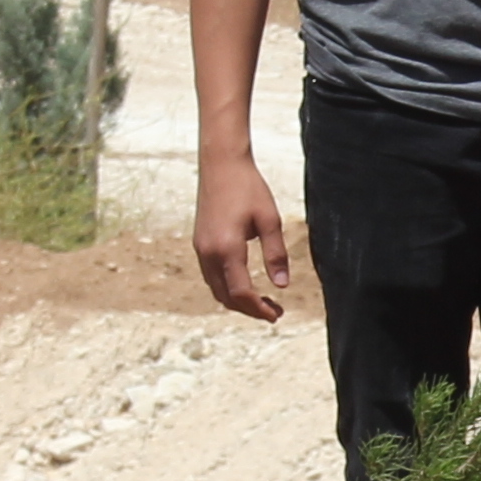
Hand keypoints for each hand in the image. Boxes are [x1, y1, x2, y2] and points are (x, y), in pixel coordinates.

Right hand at [195, 156, 289, 320]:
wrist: (220, 164)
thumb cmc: (249, 188)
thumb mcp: (270, 220)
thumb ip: (276, 254)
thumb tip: (282, 286)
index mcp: (227, 248)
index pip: (241, 293)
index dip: (259, 309)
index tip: (276, 315)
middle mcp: (208, 253)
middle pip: (227, 297)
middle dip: (250, 310)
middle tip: (275, 313)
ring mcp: (200, 249)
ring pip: (216, 289)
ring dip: (238, 301)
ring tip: (263, 302)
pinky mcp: (199, 243)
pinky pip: (211, 277)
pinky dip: (227, 288)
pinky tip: (245, 285)